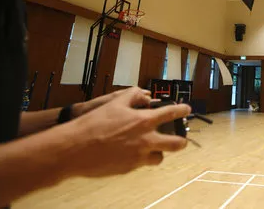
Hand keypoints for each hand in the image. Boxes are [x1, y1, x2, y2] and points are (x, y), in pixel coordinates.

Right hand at [64, 87, 190, 177]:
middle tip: (182, 138)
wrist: (75, 148)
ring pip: (159, 157)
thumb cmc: (94, 123)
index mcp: (144, 121)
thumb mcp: (115, 102)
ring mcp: (139, 156)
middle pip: (176, 144)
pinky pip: (142, 164)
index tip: (187, 110)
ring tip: (154, 147)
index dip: (182, 111)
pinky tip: (132, 152)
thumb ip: (134, 95)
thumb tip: (145, 95)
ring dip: (159, 152)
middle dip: (182, 141)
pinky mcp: (129, 168)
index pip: (171, 114)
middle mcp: (146, 140)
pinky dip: (141, 158)